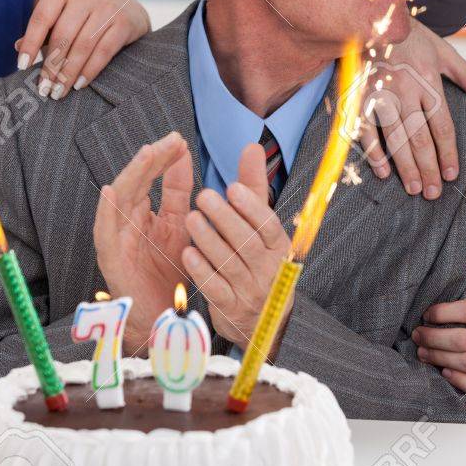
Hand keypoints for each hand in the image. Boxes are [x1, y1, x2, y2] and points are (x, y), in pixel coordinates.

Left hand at [16, 0, 149, 98]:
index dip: (31, 43)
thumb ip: (43, 30)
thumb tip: (17, 47)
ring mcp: (107, 6)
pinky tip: (78, 84)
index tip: (22, 66)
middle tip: (44, 89)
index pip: (42, 17)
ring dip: (68, 73)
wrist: (128, 8)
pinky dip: (89, 70)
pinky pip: (103, 51)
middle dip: (51, 66)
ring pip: (82, 46)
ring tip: (58, 92)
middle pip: (62, 35)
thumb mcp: (63, 14)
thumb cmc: (86, 15)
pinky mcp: (124, 22)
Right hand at [93, 131, 192, 353]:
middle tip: (171, 141)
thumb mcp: (179, 228)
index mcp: (144, 214)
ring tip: (147, 154)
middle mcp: (127, 222)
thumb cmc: (166, 276)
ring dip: (132, 175)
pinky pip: (104, 231)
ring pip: (119, 200)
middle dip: (152, 160)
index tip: (181, 141)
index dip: (165, 160)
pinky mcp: (110, 259)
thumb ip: (178, 194)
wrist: (161, 320)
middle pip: (136, 183)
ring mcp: (116, 239)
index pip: (153, 180)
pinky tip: (112, 191)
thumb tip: (182, 156)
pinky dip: (106, 211)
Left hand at [181, 144, 291, 354]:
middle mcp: (267, 270)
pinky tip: (188, 253)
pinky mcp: (230, 309)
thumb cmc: (256, 258)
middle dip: (225, 219)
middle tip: (203, 196)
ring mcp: (250, 292)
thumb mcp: (258, 224)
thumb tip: (251, 146)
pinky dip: (202, 271)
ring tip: (191, 218)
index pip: (268, 226)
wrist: (260, 319)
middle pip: (248, 243)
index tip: (232, 188)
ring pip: (230, 264)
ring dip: (209, 240)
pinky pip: (216, 289)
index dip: (251, 208)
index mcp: (278, 247)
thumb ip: (253, 186)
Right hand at [358, 18, 465, 198]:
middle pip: (420, 137)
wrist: (371, 16)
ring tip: (415, 188)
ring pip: (395, 138)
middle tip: (434, 193)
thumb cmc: (410, 36)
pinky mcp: (358, 96)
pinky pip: (365, 130)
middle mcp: (405, 90)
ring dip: (405, 166)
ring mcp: (380, 94)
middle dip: (429, 168)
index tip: (452, 174)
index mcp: (428, 80)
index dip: (448, 152)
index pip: (442, 125)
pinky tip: (384, 172)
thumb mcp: (444, 51)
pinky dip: (374, 152)